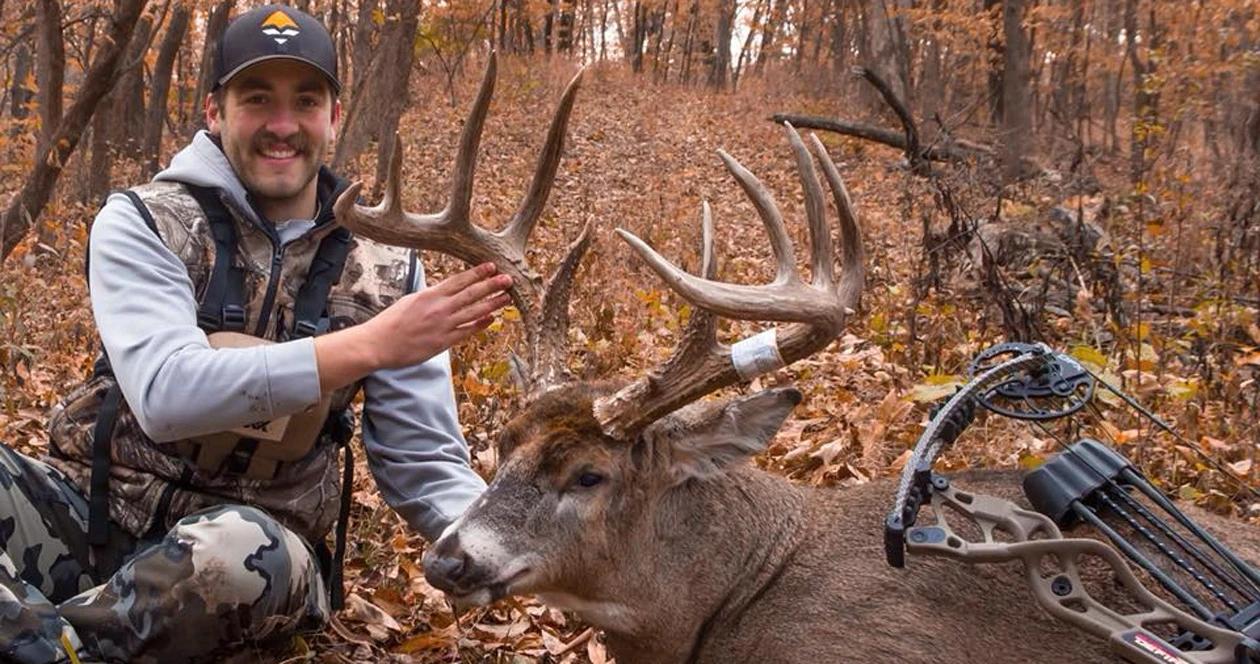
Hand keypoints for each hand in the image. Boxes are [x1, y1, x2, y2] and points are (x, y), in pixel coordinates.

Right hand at [368, 262, 511, 367]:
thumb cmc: (390, 322)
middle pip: (471, 294)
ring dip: (492, 304)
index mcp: (429, 295)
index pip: (459, 280)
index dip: (477, 273)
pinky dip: (480, 324)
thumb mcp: (410, 301)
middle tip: (509, 279)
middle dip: (492, 285)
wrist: (377, 343)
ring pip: (474, 312)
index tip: (492, 266)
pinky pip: (466, 331)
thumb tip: (443, 291)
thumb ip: (430, 296)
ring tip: (507, 297)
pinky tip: (492, 319)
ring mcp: (443, 325)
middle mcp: (439, 308)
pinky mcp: (443, 342)